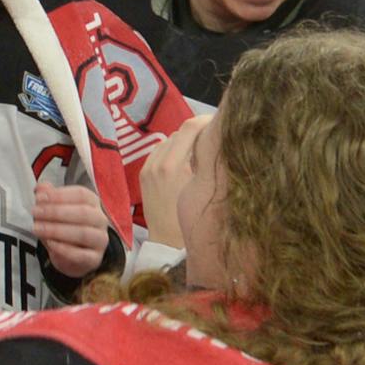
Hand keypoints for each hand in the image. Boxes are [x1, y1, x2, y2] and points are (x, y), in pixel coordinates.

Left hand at [35, 183, 110, 276]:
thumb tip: (40, 187)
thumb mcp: (54, 210)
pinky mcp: (95, 259)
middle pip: (82, 212)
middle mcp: (100, 220)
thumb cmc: (64, 228)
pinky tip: (49, 243)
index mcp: (92, 203)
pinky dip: (64, 249)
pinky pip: (81, 254)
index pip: (81, 194)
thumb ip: (49, 198)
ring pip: (82, 233)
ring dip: (57, 230)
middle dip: (56, 212)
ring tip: (37, 228)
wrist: (72, 257)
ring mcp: (100, 240)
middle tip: (35, 212)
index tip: (39, 197)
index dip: (59, 195)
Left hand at [139, 114, 203, 245]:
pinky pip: (160, 151)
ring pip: (169, 140)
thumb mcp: (203, 187)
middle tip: (216, 135)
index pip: (190, 128)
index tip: (220, 123)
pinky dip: (173, 150)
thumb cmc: (191, 220)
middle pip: (179, 132)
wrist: (168, 243)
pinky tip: (185, 160)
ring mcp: (147, 168)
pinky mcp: (144, 174)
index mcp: (172, 165)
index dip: (206, 121)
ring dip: (185, 140)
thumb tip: (215, 139)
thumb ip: (205, 160)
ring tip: (202, 148)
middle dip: (198, 130)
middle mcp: (156, 162)